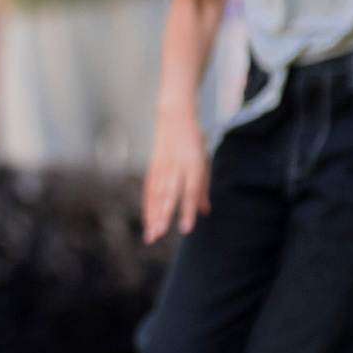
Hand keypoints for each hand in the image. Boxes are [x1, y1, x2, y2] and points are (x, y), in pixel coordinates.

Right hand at [141, 106, 210, 242]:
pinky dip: (148, 206)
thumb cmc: (193, 141)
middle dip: (163, 216)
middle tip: (158, 235)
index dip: (187, 210)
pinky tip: (148, 221)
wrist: (174, 116)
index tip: (185, 229)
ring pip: (156, 194)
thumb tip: (204, 211)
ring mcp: (161, 166)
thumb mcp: (203, 160)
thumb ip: (202, 187)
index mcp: (192, 164)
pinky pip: (149, 190)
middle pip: (168, 195)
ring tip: (151, 235)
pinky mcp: (152, 167)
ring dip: (153, 216)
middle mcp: (176, 166)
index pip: (190, 191)